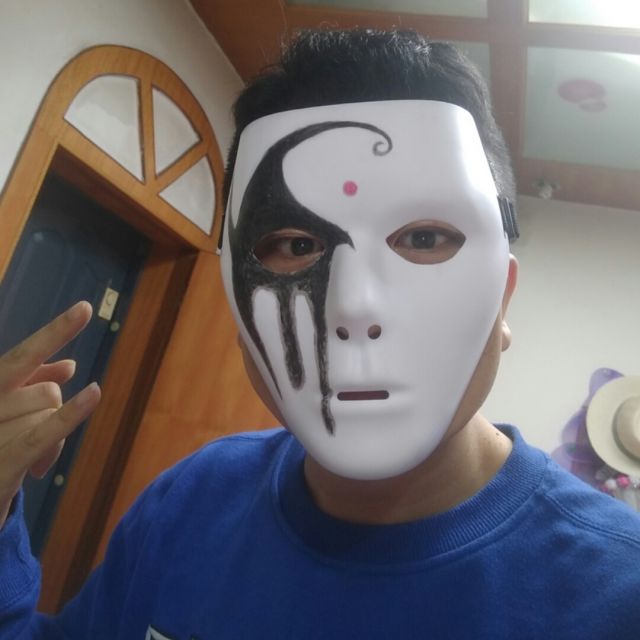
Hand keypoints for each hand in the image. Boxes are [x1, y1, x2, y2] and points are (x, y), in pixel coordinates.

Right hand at [0, 301, 100, 528]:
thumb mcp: (9, 413)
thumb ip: (34, 385)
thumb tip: (68, 365)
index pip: (23, 356)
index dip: (56, 332)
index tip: (85, 308)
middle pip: (47, 392)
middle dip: (52, 411)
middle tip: (31, 430)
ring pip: (49, 414)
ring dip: (52, 438)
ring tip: (31, 461)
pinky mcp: (3, 463)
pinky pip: (42, 432)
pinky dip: (69, 415)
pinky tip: (93, 393)